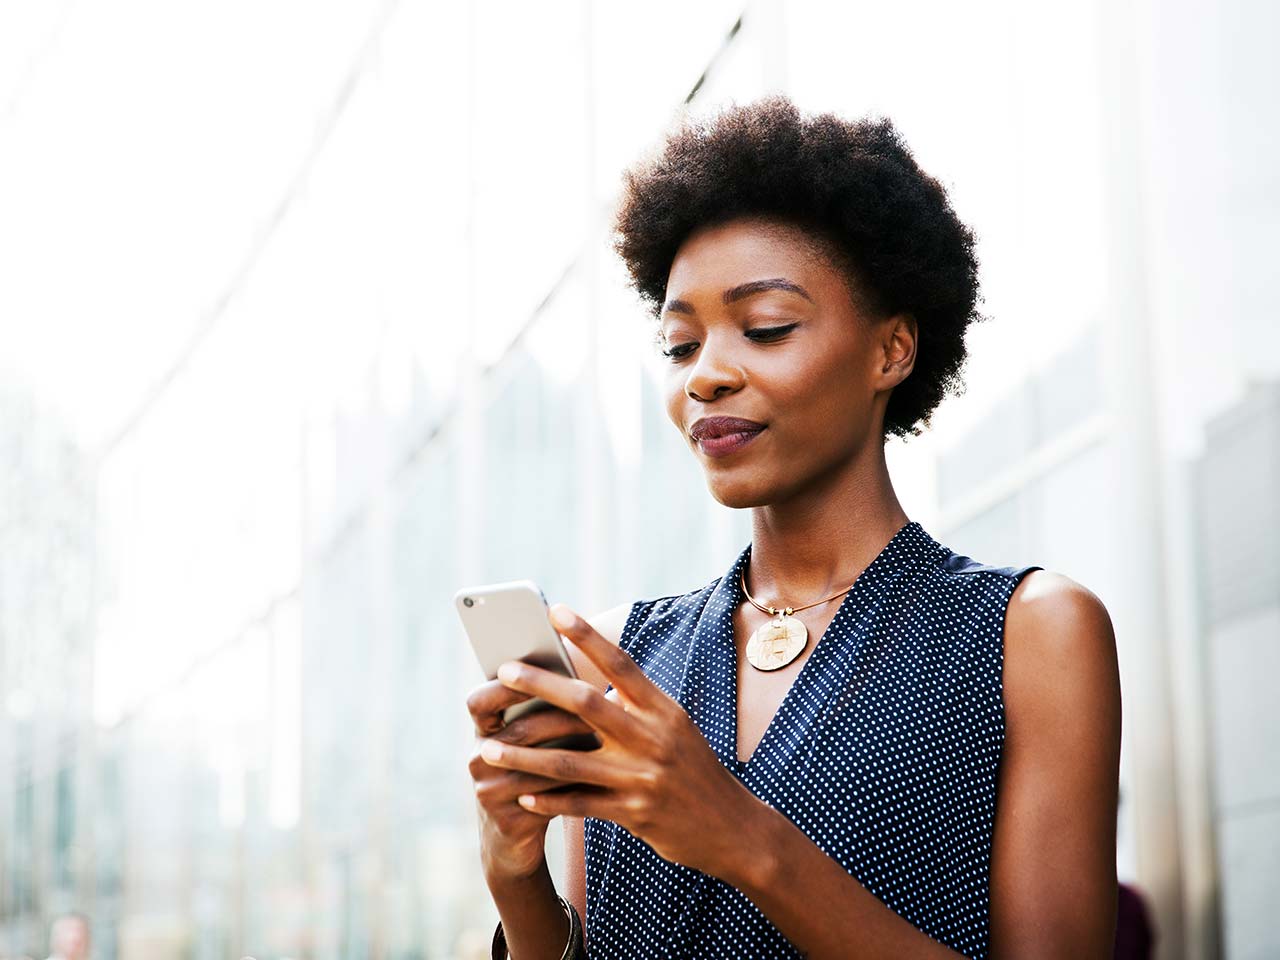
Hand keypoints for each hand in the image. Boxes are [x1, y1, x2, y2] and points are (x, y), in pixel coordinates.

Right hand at [465, 675, 597, 881]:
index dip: (504, 685)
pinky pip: (546, 798)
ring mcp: (489, 792)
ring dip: (572, 748)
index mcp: (482, 733)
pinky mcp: (507, 821)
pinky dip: (574, 783)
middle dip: (559, 715)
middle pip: (519, 731)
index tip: (537, 669)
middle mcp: (478, 760)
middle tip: (595, 701)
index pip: (479, 701)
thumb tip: (590, 677)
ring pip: (536, 764)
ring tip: (605, 735)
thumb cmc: (533, 775)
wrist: (514, 839)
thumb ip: (545, 711)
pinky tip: (601, 773)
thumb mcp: (530, 743)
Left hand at [477, 602, 757, 877]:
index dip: (587, 636)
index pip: (620, 664)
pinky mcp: (633, 813)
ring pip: (570, 762)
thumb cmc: (693, 770)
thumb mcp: (675, 728)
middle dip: (541, 685)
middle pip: (586, 704)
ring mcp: (642, 777)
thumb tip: (591, 680)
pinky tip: (520, 795)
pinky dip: (548, 800)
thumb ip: (636, 706)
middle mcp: (652, 738)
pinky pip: (580, 805)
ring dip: (524, 754)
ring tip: (487, 747)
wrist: (732, 828)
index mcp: (663, 710)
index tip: (555, 611)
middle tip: (503, 671)